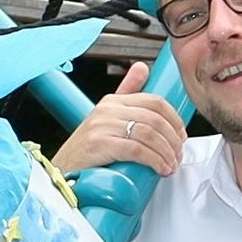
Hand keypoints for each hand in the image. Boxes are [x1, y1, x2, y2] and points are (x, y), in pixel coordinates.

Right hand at [46, 63, 186, 178]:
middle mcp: (107, 110)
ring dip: (166, 152)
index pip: (154, 102)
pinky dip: (154, 160)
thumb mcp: (105, 119)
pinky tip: (159, 169)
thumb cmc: (85, 151)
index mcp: (112, 102)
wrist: (60, 173)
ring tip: (170, 165)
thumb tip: (142, 68)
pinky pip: (136, 149)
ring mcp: (101, 126)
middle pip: (155, 119)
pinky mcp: (99, 144)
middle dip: (173, 140)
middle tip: (177, 156)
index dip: (174, 120)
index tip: (181, 137)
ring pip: (149, 134)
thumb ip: (125, 93)